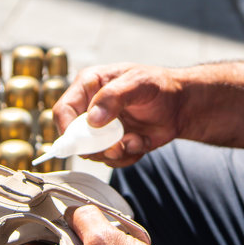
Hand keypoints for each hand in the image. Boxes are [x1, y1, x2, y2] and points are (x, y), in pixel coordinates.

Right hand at [54, 63, 182, 165]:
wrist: (180, 105)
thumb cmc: (158, 85)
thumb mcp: (138, 83)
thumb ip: (114, 97)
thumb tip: (92, 119)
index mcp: (88, 86)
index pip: (64, 110)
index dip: (68, 128)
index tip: (83, 141)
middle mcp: (90, 108)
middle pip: (74, 138)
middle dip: (96, 146)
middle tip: (118, 145)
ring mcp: (101, 128)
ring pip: (93, 153)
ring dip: (116, 152)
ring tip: (136, 140)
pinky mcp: (113, 143)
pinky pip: (111, 160)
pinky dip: (128, 156)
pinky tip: (141, 142)